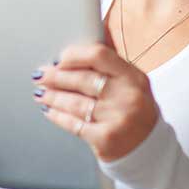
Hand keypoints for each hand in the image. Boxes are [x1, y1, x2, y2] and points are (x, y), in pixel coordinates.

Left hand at [31, 43, 160, 162]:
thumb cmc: (134, 110)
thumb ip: (110, 63)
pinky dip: (58, 116)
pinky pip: (74, 124)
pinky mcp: (106, 139)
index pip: (99, 55)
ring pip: (75, 103)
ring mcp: (117, 119)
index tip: (59, 58)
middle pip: (83, 80)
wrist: (148, 149)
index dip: (74, 55)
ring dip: (52, 97)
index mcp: (134, 77)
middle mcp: (128, 96)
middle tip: (40, 75)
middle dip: (56, 77)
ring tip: (40, 93)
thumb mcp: (132, 83)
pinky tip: (49, 111)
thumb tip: (87, 38)